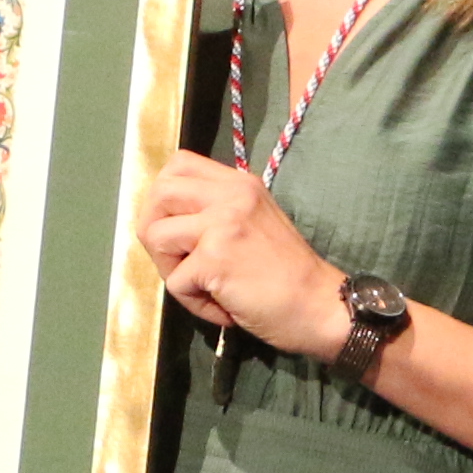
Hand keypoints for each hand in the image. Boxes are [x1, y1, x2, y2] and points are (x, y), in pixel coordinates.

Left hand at [138, 151, 351, 358]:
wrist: (319, 304)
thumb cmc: (287, 273)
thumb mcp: (254, 221)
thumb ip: (217, 211)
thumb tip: (168, 220)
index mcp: (238, 183)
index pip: (178, 165)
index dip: (162, 197)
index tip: (175, 227)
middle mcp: (230, 195)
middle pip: (158, 194)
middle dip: (153, 232)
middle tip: (178, 261)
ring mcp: (221, 223)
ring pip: (155, 235)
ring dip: (170, 270)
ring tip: (201, 286)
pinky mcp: (215, 258)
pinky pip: (175, 282)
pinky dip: (193, 303)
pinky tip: (223, 307)